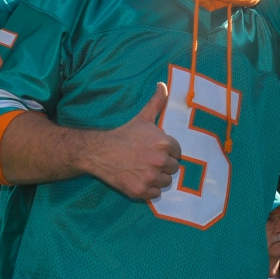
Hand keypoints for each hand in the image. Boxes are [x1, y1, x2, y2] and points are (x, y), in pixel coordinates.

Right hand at [82, 83, 182, 199]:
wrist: (101, 152)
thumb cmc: (124, 134)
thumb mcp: (143, 117)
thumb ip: (157, 102)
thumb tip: (163, 84)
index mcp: (165, 143)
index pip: (178, 152)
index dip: (167, 151)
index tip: (156, 150)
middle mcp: (160, 161)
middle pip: (173, 168)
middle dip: (163, 165)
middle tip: (149, 160)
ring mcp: (151, 177)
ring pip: (166, 181)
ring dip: (158, 178)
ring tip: (144, 170)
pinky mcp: (141, 191)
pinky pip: (156, 194)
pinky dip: (150, 189)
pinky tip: (140, 179)